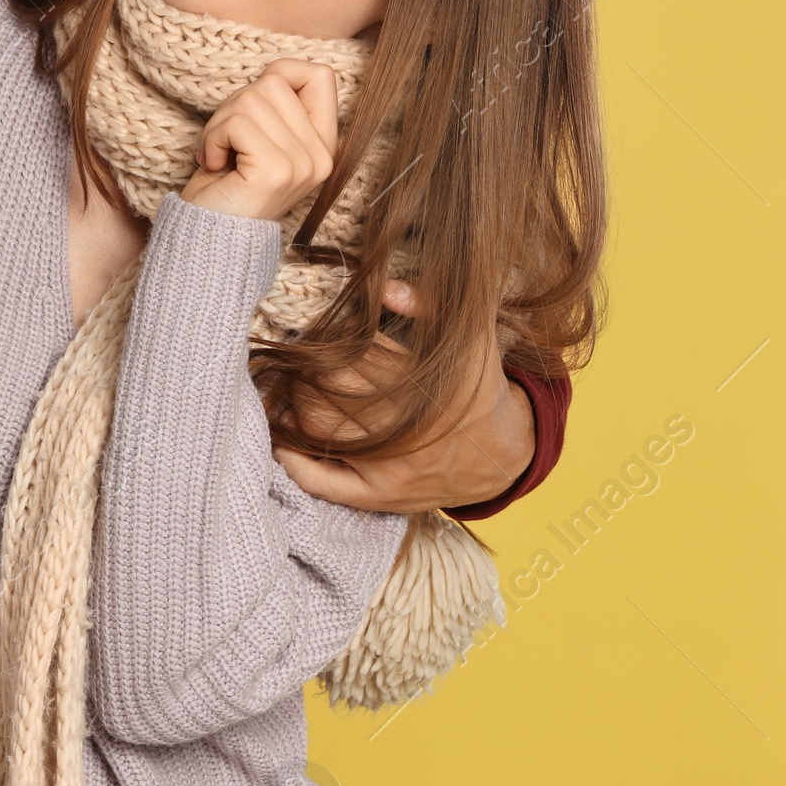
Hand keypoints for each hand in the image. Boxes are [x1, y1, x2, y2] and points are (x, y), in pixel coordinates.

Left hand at [181, 59, 337, 221]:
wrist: (209, 236)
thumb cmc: (228, 184)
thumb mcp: (260, 138)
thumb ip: (276, 107)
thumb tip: (274, 73)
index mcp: (323, 145)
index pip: (320, 75)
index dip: (280, 74)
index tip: (253, 108)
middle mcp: (321, 156)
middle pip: (274, 82)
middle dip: (234, 105)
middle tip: (225, 141)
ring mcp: (302, 165)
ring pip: (250, 98)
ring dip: (219, 123)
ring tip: (218, 154)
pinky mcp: (275, 171)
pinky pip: (237, 122)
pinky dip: (212, 138)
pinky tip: (212, 163)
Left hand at [272, 281, 534, 513]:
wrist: (503, 457)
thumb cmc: (477, 390)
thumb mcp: (471, 339)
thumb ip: (431, 305)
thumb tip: (385, 289)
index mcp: (425, 386)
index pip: (354, 353)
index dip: (329, 337)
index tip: (318, 329)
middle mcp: (406, 429)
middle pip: (329, 388)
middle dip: (308, 367)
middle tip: (302, 356)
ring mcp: (389, 467)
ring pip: (318, 428)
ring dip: (297, 403)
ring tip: (294, 386)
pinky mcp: (379, 497)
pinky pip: (323, 484)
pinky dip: (294, 461)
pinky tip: (283, 438)